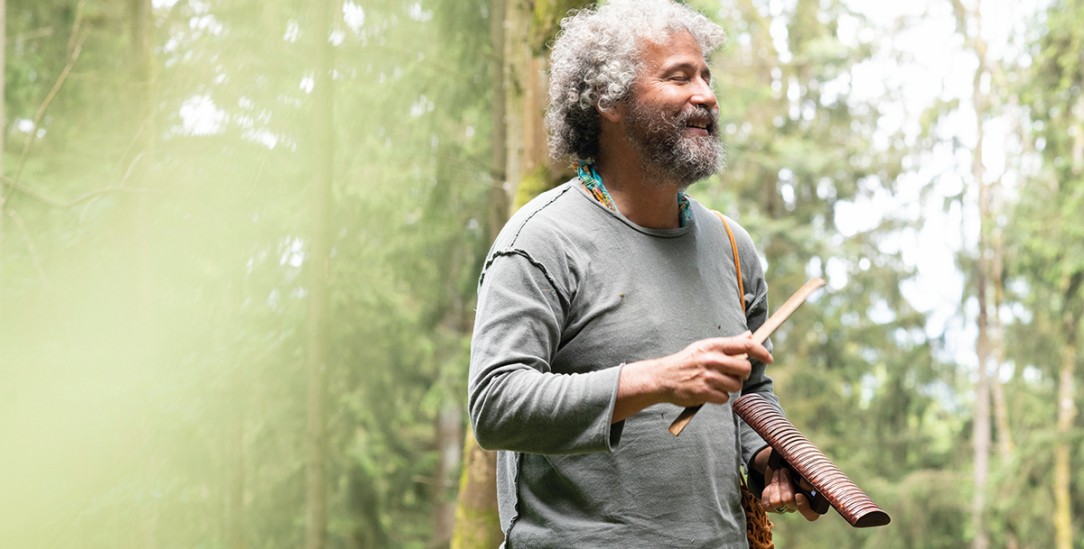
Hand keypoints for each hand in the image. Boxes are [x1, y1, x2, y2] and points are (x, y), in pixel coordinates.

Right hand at [612, 332, 771, 422]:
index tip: (769, 358)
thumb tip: (749, 335)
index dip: (760, 352)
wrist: (662, 378)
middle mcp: (711, 359)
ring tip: (717, 383)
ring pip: (736, 385)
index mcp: (712, 346)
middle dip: (742, 374)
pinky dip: (719, 397)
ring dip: (730, 387)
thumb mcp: (705, 347)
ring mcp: (707, 376)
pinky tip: (709, 392)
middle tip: (734, 374)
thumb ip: (729, 344)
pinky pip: (724, 397)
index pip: (744, 346)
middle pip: (744, 368)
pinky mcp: (703, 392)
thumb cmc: (687, 362)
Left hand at [761, 452, 820, 521]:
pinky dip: (768, 489)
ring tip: (779, 472)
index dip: (805, 508)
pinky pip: (767, 503)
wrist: (781, 461)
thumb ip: (808, 476)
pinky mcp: (771, 507)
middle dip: (785, 483)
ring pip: (776, 502)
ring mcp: (785, 508)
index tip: (798, 495)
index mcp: (812, 499)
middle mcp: (799, 506)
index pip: (812, 515)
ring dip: (776, 483)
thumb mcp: (803, 466)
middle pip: (789, 502)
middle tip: (784, 470)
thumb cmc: (797, 464)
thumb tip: (806, 486)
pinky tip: (773, 482)